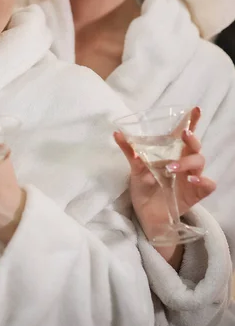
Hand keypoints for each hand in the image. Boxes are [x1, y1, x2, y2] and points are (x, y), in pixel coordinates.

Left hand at [114, 107, 215, 267]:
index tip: (195, 109)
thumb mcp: (135, 169)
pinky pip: (208, 185)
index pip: (184, 134)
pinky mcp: (195, 194)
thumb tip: (117, 133)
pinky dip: (203, 181)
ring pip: (199, 162)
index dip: (191, 121)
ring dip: (187, 162)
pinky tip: (192, 180)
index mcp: (172, 154)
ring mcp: (191, 178)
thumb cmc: (144, 189)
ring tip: (171, 168)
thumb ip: (130, 152)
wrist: (146, 216)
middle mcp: (184, 163)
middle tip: (184, 134)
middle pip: (195, 146)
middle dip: (192, 138)